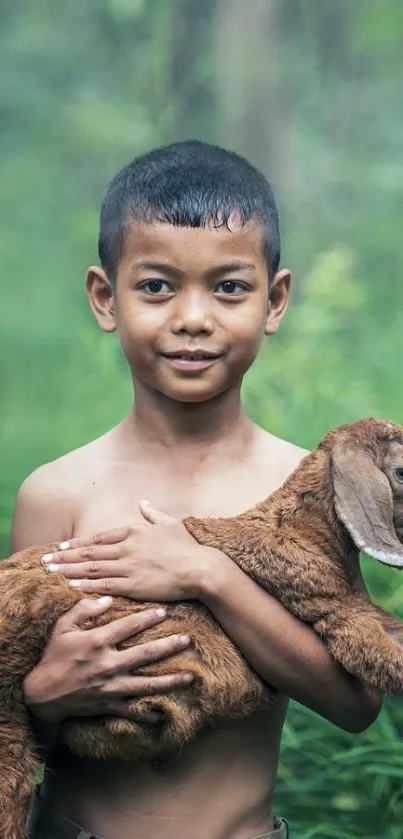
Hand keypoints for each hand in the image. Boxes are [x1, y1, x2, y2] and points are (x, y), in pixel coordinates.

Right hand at [23, 596, 193, 727]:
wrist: (43, 695)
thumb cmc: (53, 656)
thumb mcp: (62, 628)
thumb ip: (83, 610)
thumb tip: (106, 599)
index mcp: (96, 642)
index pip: (127, 627)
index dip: (147, 618)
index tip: (163, 612)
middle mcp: (108, 665)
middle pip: (145, 654)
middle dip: (169, 647)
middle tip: (188, 640)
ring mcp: (110, 688)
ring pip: (147, 685)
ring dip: (170, 681)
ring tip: (190, 677)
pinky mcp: (109, 705)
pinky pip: (133, 711)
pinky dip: (149, 713)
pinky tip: (165, 712)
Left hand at [40, 500, 212, 600]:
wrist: (201, 568)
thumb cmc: (188, 546)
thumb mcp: (170, 523)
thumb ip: (153, 514)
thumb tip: (143, 503)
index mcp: (133, 531)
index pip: (98, 538)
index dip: (77, 544)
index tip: (61, 547)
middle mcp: (126, 548)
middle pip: (88, 553)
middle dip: (64, 557)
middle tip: (43, 561)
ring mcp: (128, 567)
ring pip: (91, 569)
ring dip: (68, 571)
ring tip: (49, 573)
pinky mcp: (133, 585)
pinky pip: (103, 585)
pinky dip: (85, 585)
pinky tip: (70, 586)